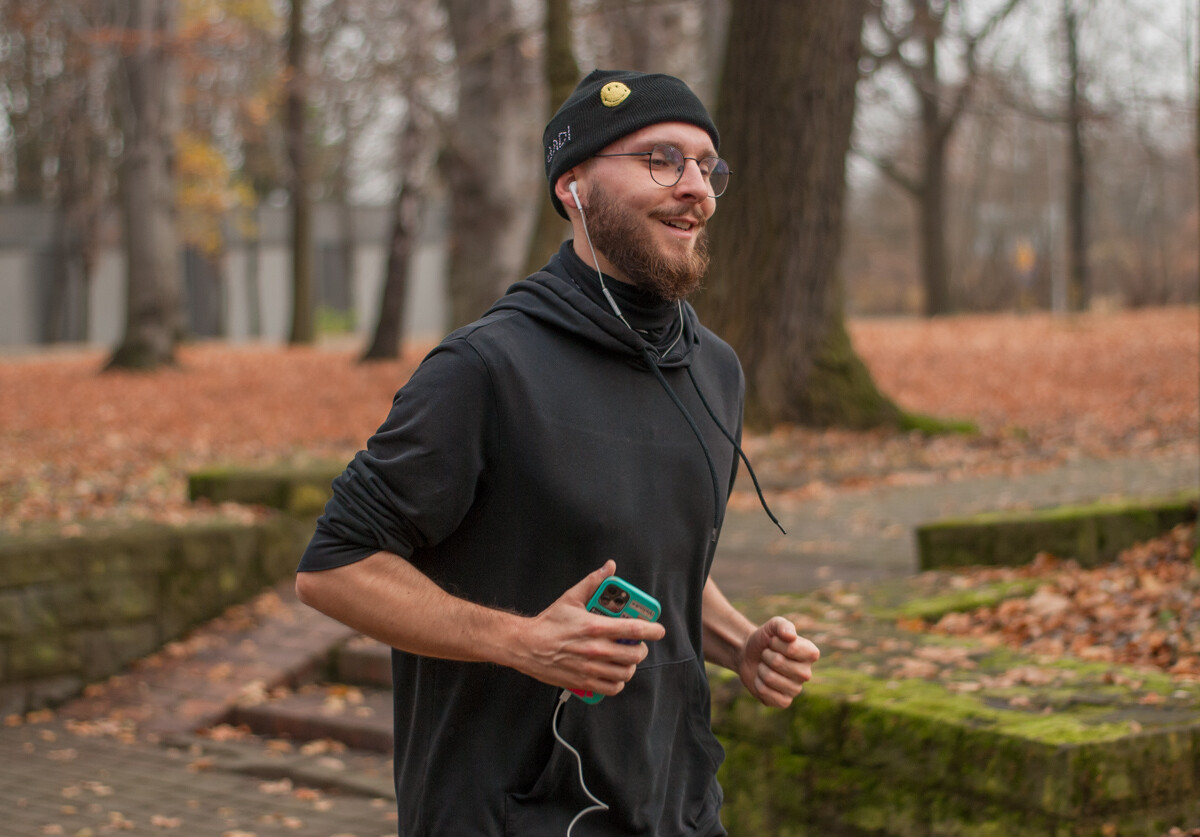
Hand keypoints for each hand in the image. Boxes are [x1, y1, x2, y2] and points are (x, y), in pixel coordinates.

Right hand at [516, 560, 665, 696]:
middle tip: (638, 645)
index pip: (634, 629)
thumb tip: (609, 567)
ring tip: (626, 660)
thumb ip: (593, 582)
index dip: (652, 630)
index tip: (658, 630)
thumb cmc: (549, 623)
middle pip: (634, 654)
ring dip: (631, 666)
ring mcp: (590, 668)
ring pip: (625, 673)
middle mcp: (595, 649)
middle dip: (642, 649)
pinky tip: (615, 674)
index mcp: (595, 627)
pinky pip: (611, 688)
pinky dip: (618, 683)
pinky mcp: (583, 682)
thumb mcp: (571, 598)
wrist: (525, 646)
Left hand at [738, 616, 819, 707]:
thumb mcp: (773, 626)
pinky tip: (762, 680)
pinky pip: (768, 694)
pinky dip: (759, 685)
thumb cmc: (765, 640)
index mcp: (810, 653)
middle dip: (766, 656)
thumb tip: (790, 636)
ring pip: (770, 678)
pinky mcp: (784, 701)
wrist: (749, 655)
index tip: (773, 642)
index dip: (776, 643)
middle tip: (767, 655)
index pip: (792, 648)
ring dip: (761, 669)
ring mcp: (796, 689)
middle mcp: (806, 673)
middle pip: (778, 662)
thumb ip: (782, 626)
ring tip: (764, 666)